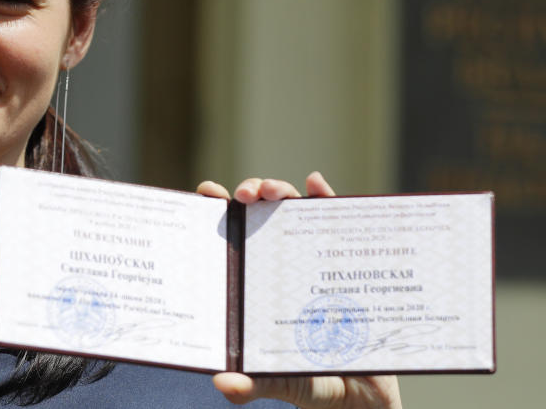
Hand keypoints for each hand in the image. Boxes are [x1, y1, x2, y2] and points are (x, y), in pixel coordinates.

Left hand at [195, 173, 402, 408]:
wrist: (365, 396)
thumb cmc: (312, 381)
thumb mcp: (279, 381)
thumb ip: (251, 385)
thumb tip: (224, 384)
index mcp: (251, 283)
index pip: (227, 239)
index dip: (214, 211)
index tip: (208, 193)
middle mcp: (276, 263)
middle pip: (257, 216)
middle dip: (249, 193)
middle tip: (246, 195)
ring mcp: (309, 257)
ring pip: (291, 212)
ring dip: (281, 190)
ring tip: (274, 191)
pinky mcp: (342, 258)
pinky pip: (334, 221)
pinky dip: (325, 197)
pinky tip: (315, 184)